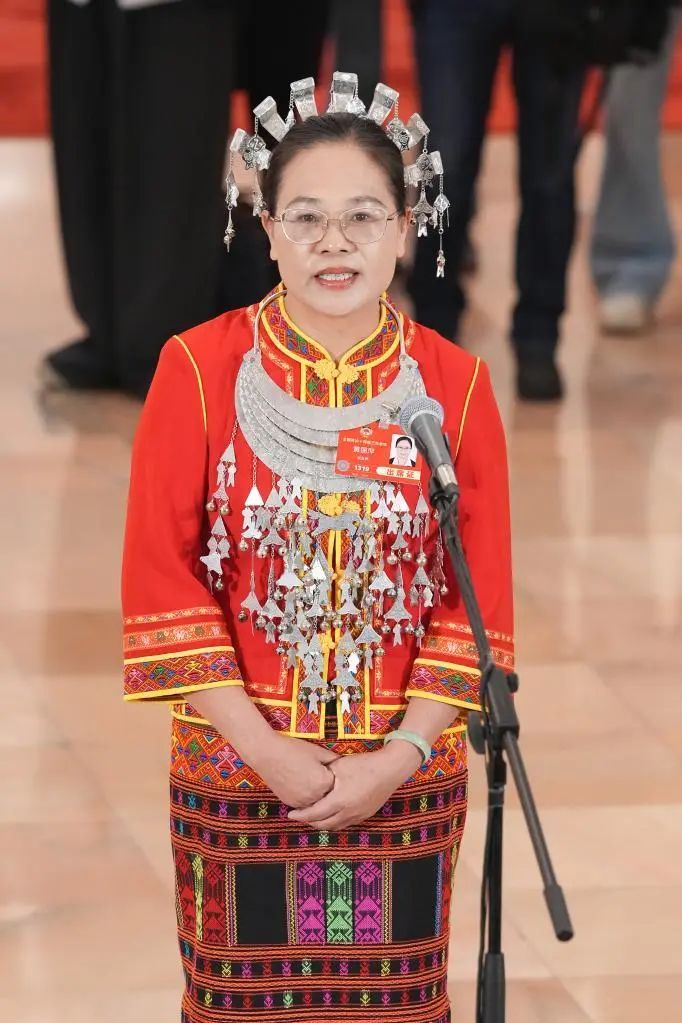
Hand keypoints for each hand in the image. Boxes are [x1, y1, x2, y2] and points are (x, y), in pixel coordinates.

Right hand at [250, 733, 338, 808]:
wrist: (267, 754)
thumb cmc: (293, 750)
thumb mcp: (318, 752)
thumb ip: (334, 760)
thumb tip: (345, 764)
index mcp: (323, 783)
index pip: (336, 784)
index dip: (333, 775)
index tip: (329, 768)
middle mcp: (314, 796)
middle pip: (327, 795)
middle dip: (325, 786)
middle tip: (317, 773)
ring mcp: (301, 802)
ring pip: (315, 801)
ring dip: (315, 794)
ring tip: (307, 777)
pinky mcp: (290, 803)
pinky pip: (303, 803)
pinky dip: (304, 796)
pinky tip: (300, 783)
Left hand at [287, 742, 421, 830]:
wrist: (391, 769)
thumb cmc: (364, 764)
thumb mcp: (339, 766)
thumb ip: (324, 775)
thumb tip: (309, 779)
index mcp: (339, 801)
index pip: (314, 813)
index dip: (300, 815)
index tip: (289, 814)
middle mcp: (348, 813)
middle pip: (323, 824)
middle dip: (309, 822)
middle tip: (299, 816)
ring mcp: (358, 816)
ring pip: (335, 826)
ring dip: (322, 824)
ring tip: (312, 817)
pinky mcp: (366, 815)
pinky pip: (346, 823)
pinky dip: (335, 822)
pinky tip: (331, 814)